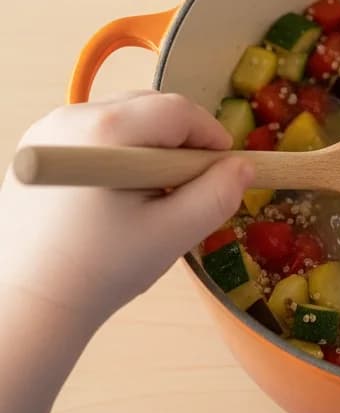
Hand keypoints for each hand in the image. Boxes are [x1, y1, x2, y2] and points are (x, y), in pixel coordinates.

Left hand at [0, 92, 253, 330]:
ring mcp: (47, 129)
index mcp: (106, 132)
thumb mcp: (174, 233)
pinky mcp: (35, 147)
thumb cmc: (100, 271)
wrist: (24, 306)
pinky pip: (97, 132)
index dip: (211, 137)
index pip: (179, 110)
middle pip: (151, 107)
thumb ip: (218, 194)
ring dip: (151, 146)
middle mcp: (71, 117)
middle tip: (186, 188)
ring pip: (125, 117)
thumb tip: (243, 166)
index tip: (222, 173)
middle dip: (180, 141)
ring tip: (151, 195)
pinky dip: (121, 153)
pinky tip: (117, 196)